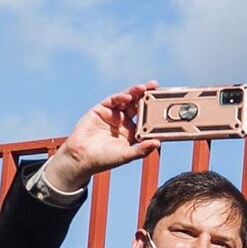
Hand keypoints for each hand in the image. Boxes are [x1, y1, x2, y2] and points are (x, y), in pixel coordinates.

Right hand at [43, 82, 160, 191]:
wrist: (81, 157)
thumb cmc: (104, 159)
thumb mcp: (125, 155)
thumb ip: (141, 150)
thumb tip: (158, 143)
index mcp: (133, 132)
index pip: (147, 118)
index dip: (155, 111)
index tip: (164, 105)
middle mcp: (124, 121)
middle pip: (139, 105)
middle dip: (147, 96)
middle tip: (157, 88)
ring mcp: (113, 113)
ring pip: (127, 100)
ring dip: (136, 92)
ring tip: (145, 88)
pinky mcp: (102, 108)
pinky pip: (113, 100)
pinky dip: (121, 97)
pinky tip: (128, 96)